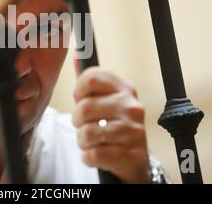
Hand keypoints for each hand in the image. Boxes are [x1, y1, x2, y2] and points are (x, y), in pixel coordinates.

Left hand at [72, 67, 150, 182]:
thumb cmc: (113, 124)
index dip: (78, 90)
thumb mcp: (106, 99)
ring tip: (92, 140)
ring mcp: (132, 131)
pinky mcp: (129, 155)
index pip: (91, 77)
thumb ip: (90, 80)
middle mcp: (131, 107)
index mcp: (124, 88)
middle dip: (77, 120)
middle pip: (84, 107)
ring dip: (82, 140)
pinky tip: (97, 153)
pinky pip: (92, 154)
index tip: (81, 99)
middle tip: (85, 125)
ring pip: (87, 133)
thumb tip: (76, 52)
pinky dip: (88, 157)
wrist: (135, 159)